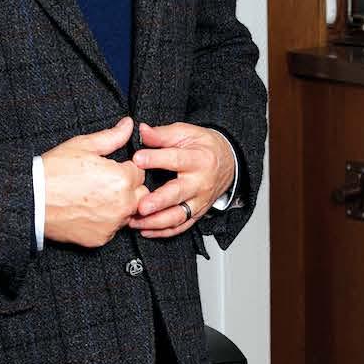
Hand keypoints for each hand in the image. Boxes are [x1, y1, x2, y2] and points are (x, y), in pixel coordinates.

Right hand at [41, 116, 145, 247]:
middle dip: (129, 187)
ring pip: (128, 213)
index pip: (140, 172)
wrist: (31, 201)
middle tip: (105, 182)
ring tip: (94, 196)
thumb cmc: (54, 171)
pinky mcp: (101, 239)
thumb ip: (112, 136)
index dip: (126, 167)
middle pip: (141, 194)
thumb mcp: (83, 146)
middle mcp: (123, 204)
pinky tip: (88, 210)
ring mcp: (112, 224)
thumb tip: (128, 125)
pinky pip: (113, 228)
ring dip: (120, 205)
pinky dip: (105, 221)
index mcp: (122, 179)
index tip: (111, 168)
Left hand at [127, 121, 233, 238]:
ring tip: (135, 221)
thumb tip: (143, 131)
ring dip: (155, 221)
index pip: (176, 159)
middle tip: (141, 206)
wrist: (228, 162)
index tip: (137, 159)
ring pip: (178, 216)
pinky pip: (181, 227)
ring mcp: (199, 201)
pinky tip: (145, 230)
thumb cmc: (204, 146)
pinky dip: (163, 232)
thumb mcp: (186, 133)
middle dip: (159, 201)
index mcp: (199, 159)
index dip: (155, 158)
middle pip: (178, 193)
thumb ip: (163, 134)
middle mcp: (200, 182)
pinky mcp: (197, 214)